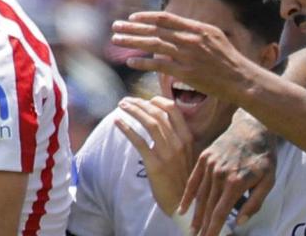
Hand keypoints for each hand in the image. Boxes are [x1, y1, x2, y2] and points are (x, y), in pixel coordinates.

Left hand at [111, 12, 259, 103]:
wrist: (242, 80)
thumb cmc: (230, 61)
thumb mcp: (216, 38)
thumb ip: (196, 33)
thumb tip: (179, 29)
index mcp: (198, 28)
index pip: (166, 18)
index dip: (146, 17)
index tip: (132, 18)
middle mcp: (191, 39)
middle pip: (155, 30)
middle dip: (132, 27)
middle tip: (115, 26)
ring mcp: (188, 55)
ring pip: (153, 45)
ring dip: (132, 42)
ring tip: (115, 41)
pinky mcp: (186, 72)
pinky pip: (158, 66)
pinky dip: (143, 63)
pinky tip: (130, 63)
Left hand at [115, 97, 194, 214]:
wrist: (182, 205)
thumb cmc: (182, 179)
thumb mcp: (186, 155)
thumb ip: (176, 138)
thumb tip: (160, 122)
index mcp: (187, 138)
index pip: (173, 110)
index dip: (157, 100)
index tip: (146, 99)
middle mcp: (179, 143)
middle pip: (158, 114)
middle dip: (140, 103)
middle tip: (126, 100)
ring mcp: (168, 154)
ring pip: (150, 123)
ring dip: (133, 111)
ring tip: (121, 106)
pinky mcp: (155, 165)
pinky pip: (139, 142)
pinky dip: (127, 129)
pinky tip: (117, 122)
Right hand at [181, 112, 276, 235]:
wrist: (252, 128)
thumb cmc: (263, 157)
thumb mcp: (268, 181)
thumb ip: (255, 203)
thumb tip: (239, 221)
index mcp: (236, 182)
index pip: (220, 212)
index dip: (214, 229)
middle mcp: (219, 175)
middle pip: (208, 207)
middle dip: (203, 227)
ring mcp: (210, 165)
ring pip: (200, 196)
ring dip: (195, 215)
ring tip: (192, 230)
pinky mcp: (204, 158)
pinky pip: (193, 180)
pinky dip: (187, 196)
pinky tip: (182, 209)